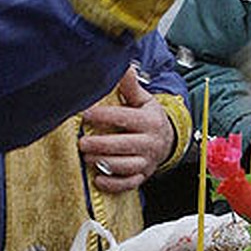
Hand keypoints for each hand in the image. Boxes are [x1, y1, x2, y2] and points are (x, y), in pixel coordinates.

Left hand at [79, 68, 175, 192]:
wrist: (169, 140)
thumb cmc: (150, 117)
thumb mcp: (144, 100)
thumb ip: (131, 86)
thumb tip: (124, 65)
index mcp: (149, 121)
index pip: (125, 118)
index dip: (104, 116)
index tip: (86, 114)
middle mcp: (150, 142)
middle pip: (124, 145)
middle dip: (101, 144)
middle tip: (82, 142)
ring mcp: (147, 161)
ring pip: (126, 166)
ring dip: (104, 164)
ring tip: (86, 157)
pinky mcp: (143, 176)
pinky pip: (129, 184)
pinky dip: (113, 184)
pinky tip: (98, 180)